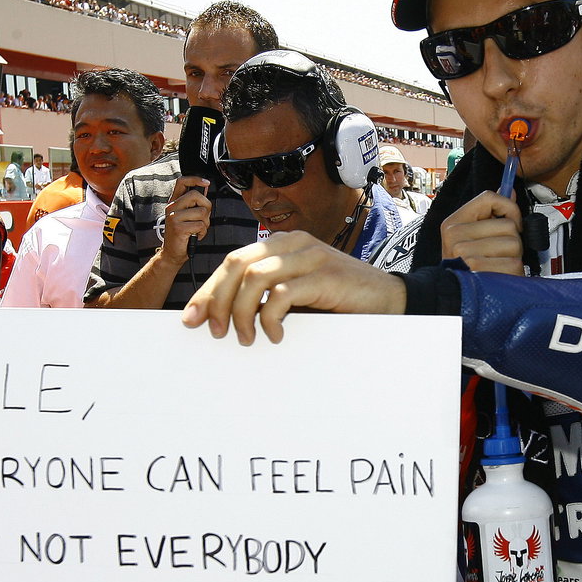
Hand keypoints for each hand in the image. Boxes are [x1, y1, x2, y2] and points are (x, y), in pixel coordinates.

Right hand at [157, 177, 211, 266]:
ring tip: (197, 229)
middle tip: (203, 217)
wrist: (172, 253)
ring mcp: (173, 217)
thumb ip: (194, 203)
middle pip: (196, 195)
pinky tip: (195, 235)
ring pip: (201, 212)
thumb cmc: (182, 234)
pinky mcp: (178, 227)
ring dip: (205, 223)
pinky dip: (202, 232)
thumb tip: (205, 189)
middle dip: (206, 206)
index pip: (182, 182)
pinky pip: (200, 225)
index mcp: (174, 202)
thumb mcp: (187, 216)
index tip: (206, 182)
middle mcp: (172, 207)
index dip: (195, 179)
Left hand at [181, 232, 405, 344]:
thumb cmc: (339, 302)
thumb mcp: (296, 297)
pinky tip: (276, 335)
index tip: (191, 318)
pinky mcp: (325, 275)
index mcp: (282, 244)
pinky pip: (281, 293)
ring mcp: (310, 256)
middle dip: (217, 300)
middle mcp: (294, 243)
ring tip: (246, 337)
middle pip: (237, 264)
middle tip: (214, 331)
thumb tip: (221, 318)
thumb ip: (266, 296)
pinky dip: (270, 317)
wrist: (389, 301)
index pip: (233, 261)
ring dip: (242, 312)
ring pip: (255, 277)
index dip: (209, 290)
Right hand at [439, 191, 523, 274]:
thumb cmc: (466, 266)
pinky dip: (514, 272)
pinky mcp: (481, 273)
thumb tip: (508, 190)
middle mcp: (455, 238)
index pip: (488, 197)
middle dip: (513, 240)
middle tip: (499, 253)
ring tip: (499, 265)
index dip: (508, 207)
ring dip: (514, 257)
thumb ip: (490, 212)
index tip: (510, 221)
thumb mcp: (471, 235)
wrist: (455, 299)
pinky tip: (501, 277)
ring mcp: (466, 256)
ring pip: (514, 243)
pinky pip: (515, 263)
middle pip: (508, 224)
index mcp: (452, 224)